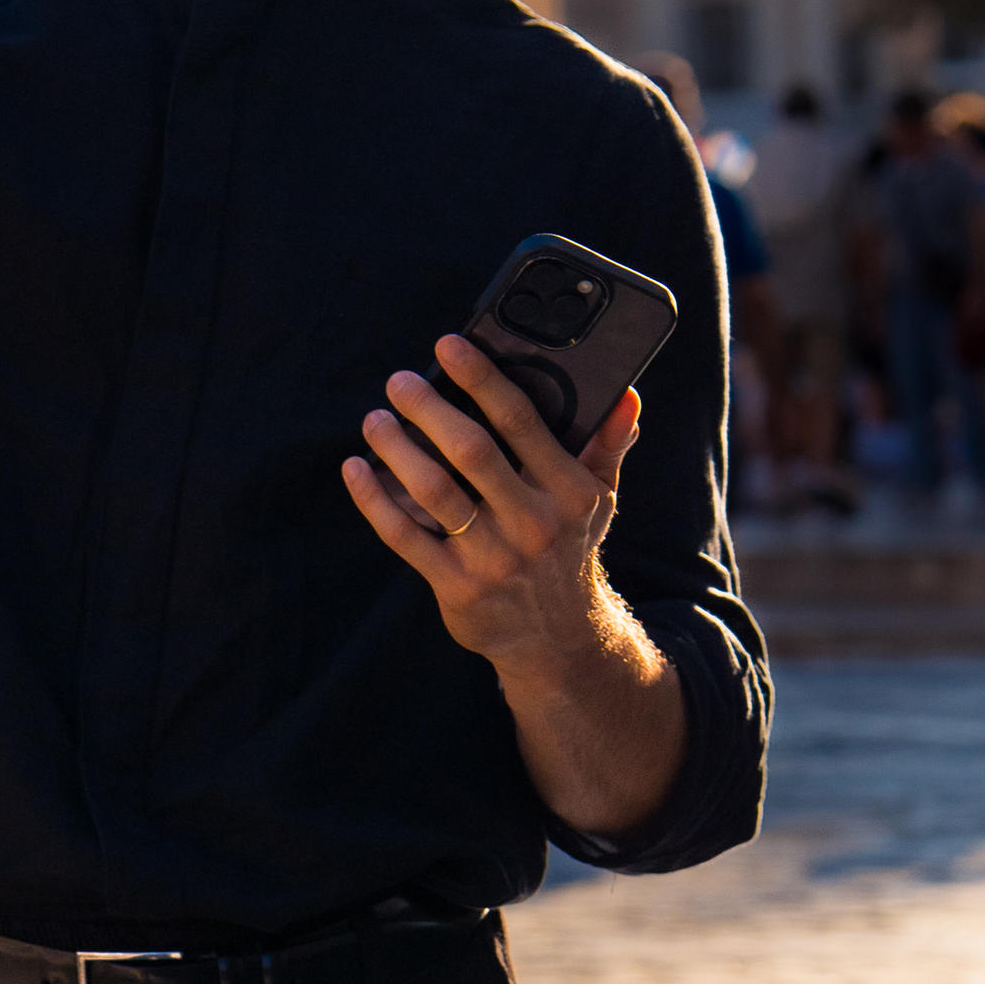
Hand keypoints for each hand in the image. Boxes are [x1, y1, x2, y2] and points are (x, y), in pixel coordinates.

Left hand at [343, 327, 639, 673]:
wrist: (557, 638)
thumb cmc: (567, 548)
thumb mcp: (598, 500)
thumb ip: (608, 445)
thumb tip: (628, 395)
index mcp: (568, 492)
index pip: (521, 421)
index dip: (482, 379)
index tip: (447, 345)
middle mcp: (532, 524)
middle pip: (470, 452)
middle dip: (429, 409)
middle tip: (399, 381)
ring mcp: (492, 558)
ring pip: (433, 491)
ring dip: (396, 450)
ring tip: (374, 420)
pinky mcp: (456, 587)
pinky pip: (405, 535)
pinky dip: (373, 500)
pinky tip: (356, 469)